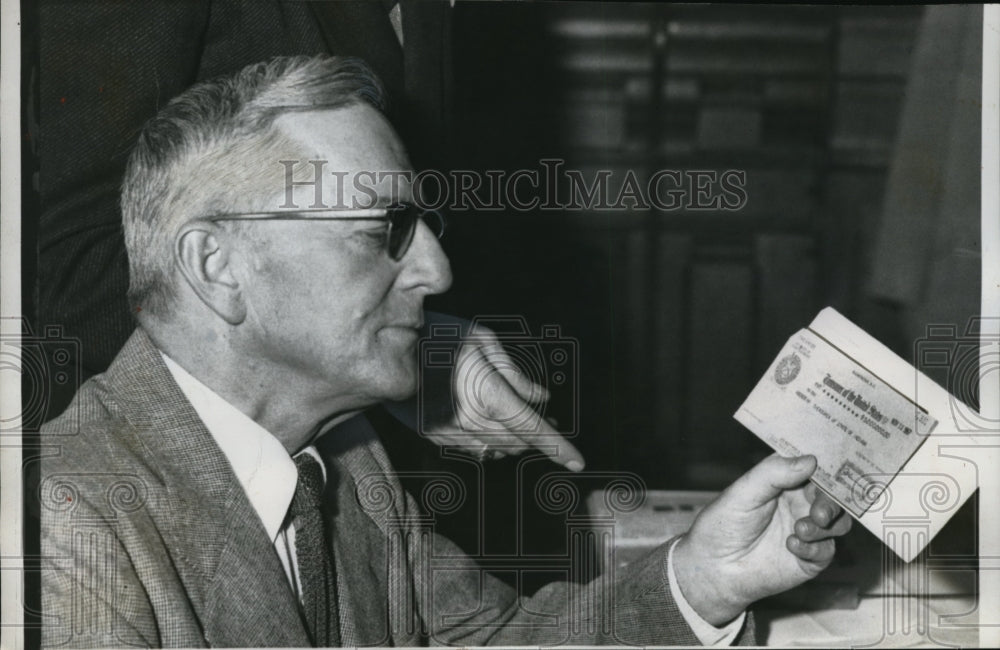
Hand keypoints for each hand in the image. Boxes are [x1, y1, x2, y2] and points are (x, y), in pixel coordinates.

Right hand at [423, 322, 584, 471]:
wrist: (384, 349)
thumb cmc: (440, 333)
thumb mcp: (483, 340)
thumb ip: (515, 374)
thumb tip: (542, 398)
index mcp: (486, 392)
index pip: (531, 427)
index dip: (558, 446)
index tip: (579, 462)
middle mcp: (469, 419)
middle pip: (518, 442)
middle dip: (541, 436)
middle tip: (556, 420)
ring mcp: (449, 432)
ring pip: (498, 450)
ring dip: (518, 441)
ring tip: (530, 424)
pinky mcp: (435, 437)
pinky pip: (475, 450)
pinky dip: (493, 443)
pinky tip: (498, 428)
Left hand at [672, 454, 851, 625]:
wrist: (714, 567)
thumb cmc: (723, 524)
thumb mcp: (744, 492)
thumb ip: (774, 473)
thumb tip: (810, 460)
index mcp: (785, 481)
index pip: (815, 469)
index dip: (828, 469)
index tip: (836, 471)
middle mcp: (799, 504)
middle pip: (832, 497)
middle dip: (831, 504)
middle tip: (819, 514)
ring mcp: (806, 530)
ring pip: (838, 524)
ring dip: (824, 526)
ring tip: (799, 530)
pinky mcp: (809, 558)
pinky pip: (826, 551)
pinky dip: (813, 549)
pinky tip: (790, 546)